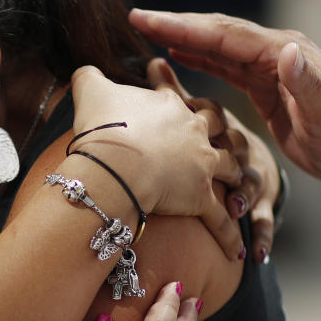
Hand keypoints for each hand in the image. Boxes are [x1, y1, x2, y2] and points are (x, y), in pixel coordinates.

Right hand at [70, 65, 244, 258]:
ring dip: (235, 176)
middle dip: (222, 130)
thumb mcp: (90, 89)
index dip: (177, 96)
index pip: (178, 96)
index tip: (180, 101)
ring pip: (230, 168)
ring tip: (237, 186)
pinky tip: (235, 251)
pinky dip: (228, 236)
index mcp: (170, 104)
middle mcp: (193, 131)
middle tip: (221, 136)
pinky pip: (221, 220)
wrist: (113, 163)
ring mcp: (202, 165)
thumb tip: (83, 69)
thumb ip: (88, 76)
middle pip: (217, 126)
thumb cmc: (101, 126)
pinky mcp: (200, 198)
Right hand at [129, 8, 320, 186]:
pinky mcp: (262, 85)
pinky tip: (177, 52)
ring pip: (216, 45)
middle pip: (215, 32)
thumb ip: (305, 81)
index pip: (224, 35)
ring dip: (182, 36)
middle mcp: (272, 52)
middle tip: (136, 18)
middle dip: (175, 24)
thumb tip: (285, 51)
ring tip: (147, 29)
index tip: (148, 21)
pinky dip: (198, 55)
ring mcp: (266, 67)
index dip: (184, 26)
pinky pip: (223, 64)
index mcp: (282, 52)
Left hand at [146, 58, 279, 262]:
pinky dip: (263, 232)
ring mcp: (255, 172)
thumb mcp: (201, 109)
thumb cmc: (223, 130)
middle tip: (209, 167)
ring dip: (244, 193)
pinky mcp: (265, 196)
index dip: (199, 114)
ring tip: (234, 206)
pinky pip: (266, 216)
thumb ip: (174, 90)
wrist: (277, 147)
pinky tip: (257, 253)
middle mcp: (242, 144)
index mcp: (221, 123)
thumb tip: (150, 61)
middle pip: (235, 147)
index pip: (212, 114)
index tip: (184, 115)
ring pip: (252, 181)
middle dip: (226, 158)